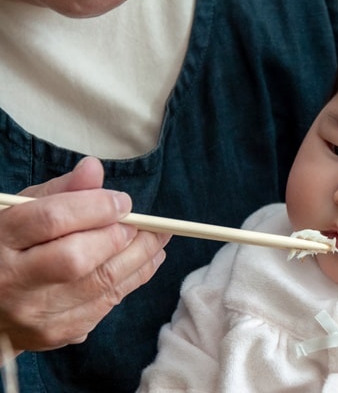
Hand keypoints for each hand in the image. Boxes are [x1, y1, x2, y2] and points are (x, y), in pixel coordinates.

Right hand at [0, 157, 169, 359]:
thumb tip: (94, 169)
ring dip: (139, 259)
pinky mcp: (54, 332)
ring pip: (99, 285)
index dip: (95, 208)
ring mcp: (33, 312)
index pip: (52, 220)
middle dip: (121, 237)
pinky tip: (144, 262)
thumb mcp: (20, 211)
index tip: (123, 202)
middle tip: (147, 225)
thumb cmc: (6, 247)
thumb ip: (59, 191)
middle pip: (78, 258)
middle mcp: (12, 280)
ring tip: (158, 240)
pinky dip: (131, 280)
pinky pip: (104, 305)